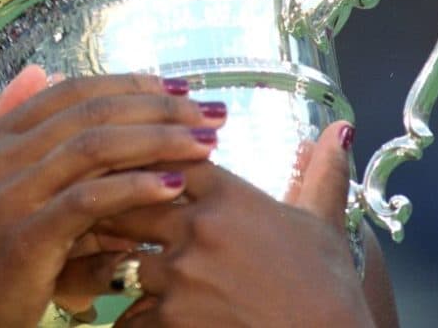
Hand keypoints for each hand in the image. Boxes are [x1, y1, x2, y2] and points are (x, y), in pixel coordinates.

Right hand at [0, 68, 227, 327]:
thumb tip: (36, 72)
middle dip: (158, 106)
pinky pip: (88, 200)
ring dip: (158, 140)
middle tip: (208, 111)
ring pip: (94, 147)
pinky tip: (172, 186)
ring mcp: (6, 195)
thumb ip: (5, 124)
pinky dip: (135, 188)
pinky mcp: (22, 237)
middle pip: (89, 111)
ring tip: (205, 144)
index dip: (129, 84)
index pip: (70, 91)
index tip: (179, 88)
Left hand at [96, 121, 374, 327]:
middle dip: (113, 209)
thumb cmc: (329, 291)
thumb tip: (339, 129)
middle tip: (98, 214)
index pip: (167, 156)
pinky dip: (129, 319)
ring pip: (121, 259)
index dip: (147, 160)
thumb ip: (324, 173)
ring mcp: (182, 275)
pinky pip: (128, 315)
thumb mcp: (325, 226)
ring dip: (114, 265)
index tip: (133, 166)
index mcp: (231, 197)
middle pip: (129, 199)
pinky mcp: (172, 320)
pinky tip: (135, 319)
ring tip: (107, 269)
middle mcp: (200, 228)